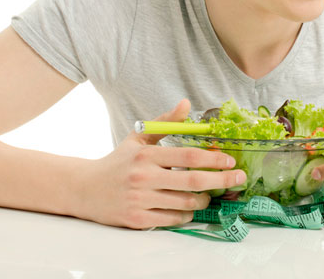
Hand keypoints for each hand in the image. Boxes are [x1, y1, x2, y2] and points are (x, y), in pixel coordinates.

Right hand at [75, 99, 245, 228]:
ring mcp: (140, 200)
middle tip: (238, 178)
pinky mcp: (138, 219)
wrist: (85, 189)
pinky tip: (188, 207)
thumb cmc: (118, 162)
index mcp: (146, 155)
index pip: (188, 156)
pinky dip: (187, 214)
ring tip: (209, 195)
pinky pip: (173, 219)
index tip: (230, 160)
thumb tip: (186, 103)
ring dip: (204, 200)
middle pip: (193, 181)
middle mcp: (144, 177)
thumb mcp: (139, 138)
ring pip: (186, 203)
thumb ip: (165, 122)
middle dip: (221, 180)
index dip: (214, 159)